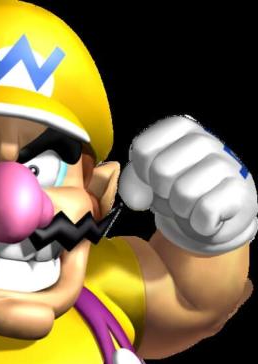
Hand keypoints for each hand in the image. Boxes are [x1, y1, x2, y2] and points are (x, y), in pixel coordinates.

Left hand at [118, 115, 257, 254]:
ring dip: (180, 209)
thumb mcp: (149, 184)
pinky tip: (206, 218)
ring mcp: (226, 164)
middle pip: (161, 170)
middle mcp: (205, 141)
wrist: (213, 219)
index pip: (143, 147)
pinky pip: (206, 211)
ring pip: (183, 192)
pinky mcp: (240, 192)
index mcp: (180, 131)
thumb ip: (133, 183)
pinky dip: (199, 223)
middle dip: (161, 193)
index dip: (141, 173)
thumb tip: (135, 198)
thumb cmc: (178, 194)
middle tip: (174, 196)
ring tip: (190, 207)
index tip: (153, 181)